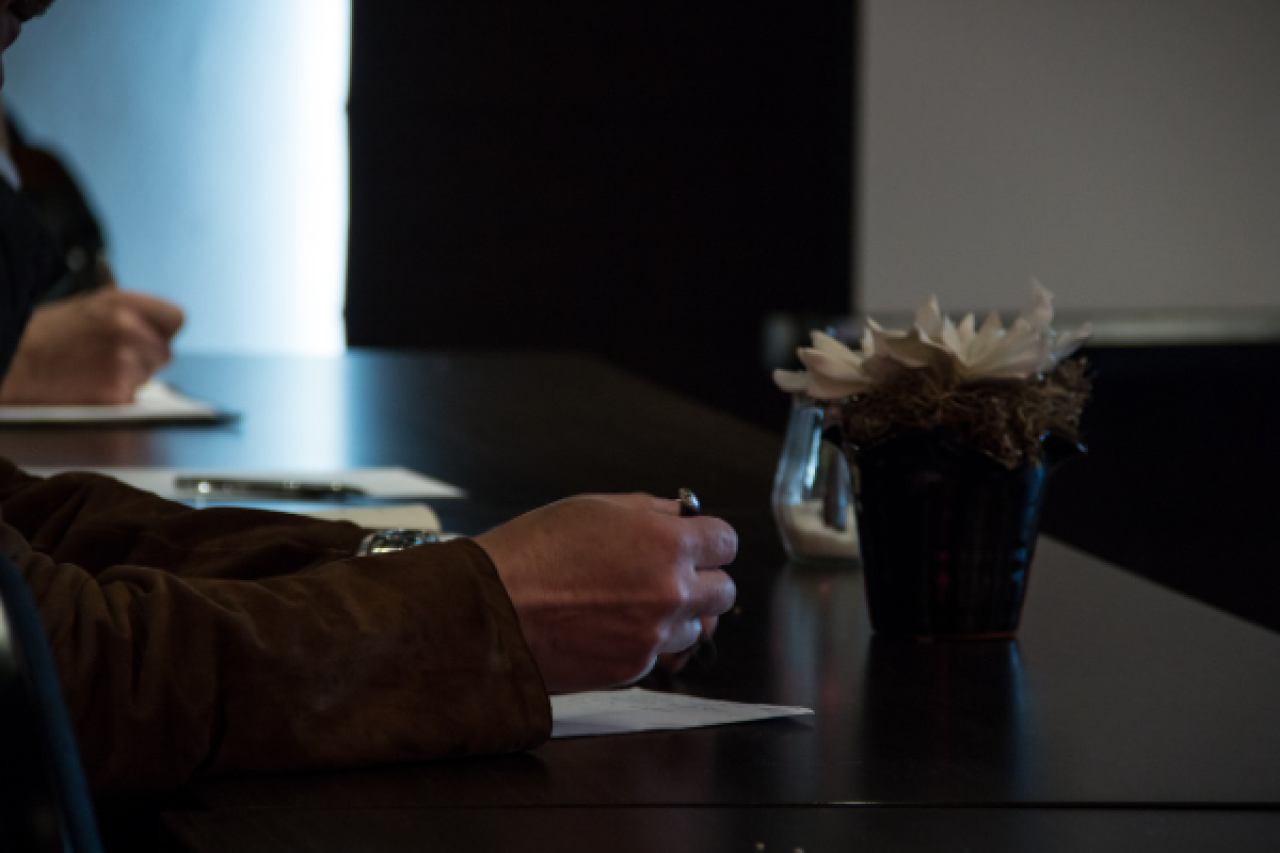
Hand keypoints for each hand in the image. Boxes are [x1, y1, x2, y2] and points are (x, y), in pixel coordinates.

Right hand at [0, 288, 184, 404]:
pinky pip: (132, 398)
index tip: (150, 337)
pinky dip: (115, 398)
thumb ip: (129, 314)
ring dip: (128, 378)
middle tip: (108, 358)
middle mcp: (128, 328)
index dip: (161, 331)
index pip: (175, 318)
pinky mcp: (117, 391)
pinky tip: (90, 386)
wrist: (13, 360)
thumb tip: (157, 328)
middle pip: (164, 352)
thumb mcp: (90, 307)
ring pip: (148, 377)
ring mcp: (124, 361)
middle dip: (144, 358)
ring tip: (92, 370)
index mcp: (123, 302)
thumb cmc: (45, 335)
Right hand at [474, 493, 737, 692]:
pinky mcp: (635, 669)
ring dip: (676, 616)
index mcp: (668, 543)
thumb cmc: (535, 550)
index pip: (726, 542)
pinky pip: (660, 654)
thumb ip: (650, 511)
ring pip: (696, 628)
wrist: (493, 609)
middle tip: (669, 575)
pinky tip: (610, 627)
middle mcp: (672, 592)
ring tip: (633, 604)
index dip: (709, 541)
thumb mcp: (596, 508)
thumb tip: (683, 514)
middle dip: (702, 580)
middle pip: (723, 591)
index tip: (697, 543)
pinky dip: (645, 642)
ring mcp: (655, 635)